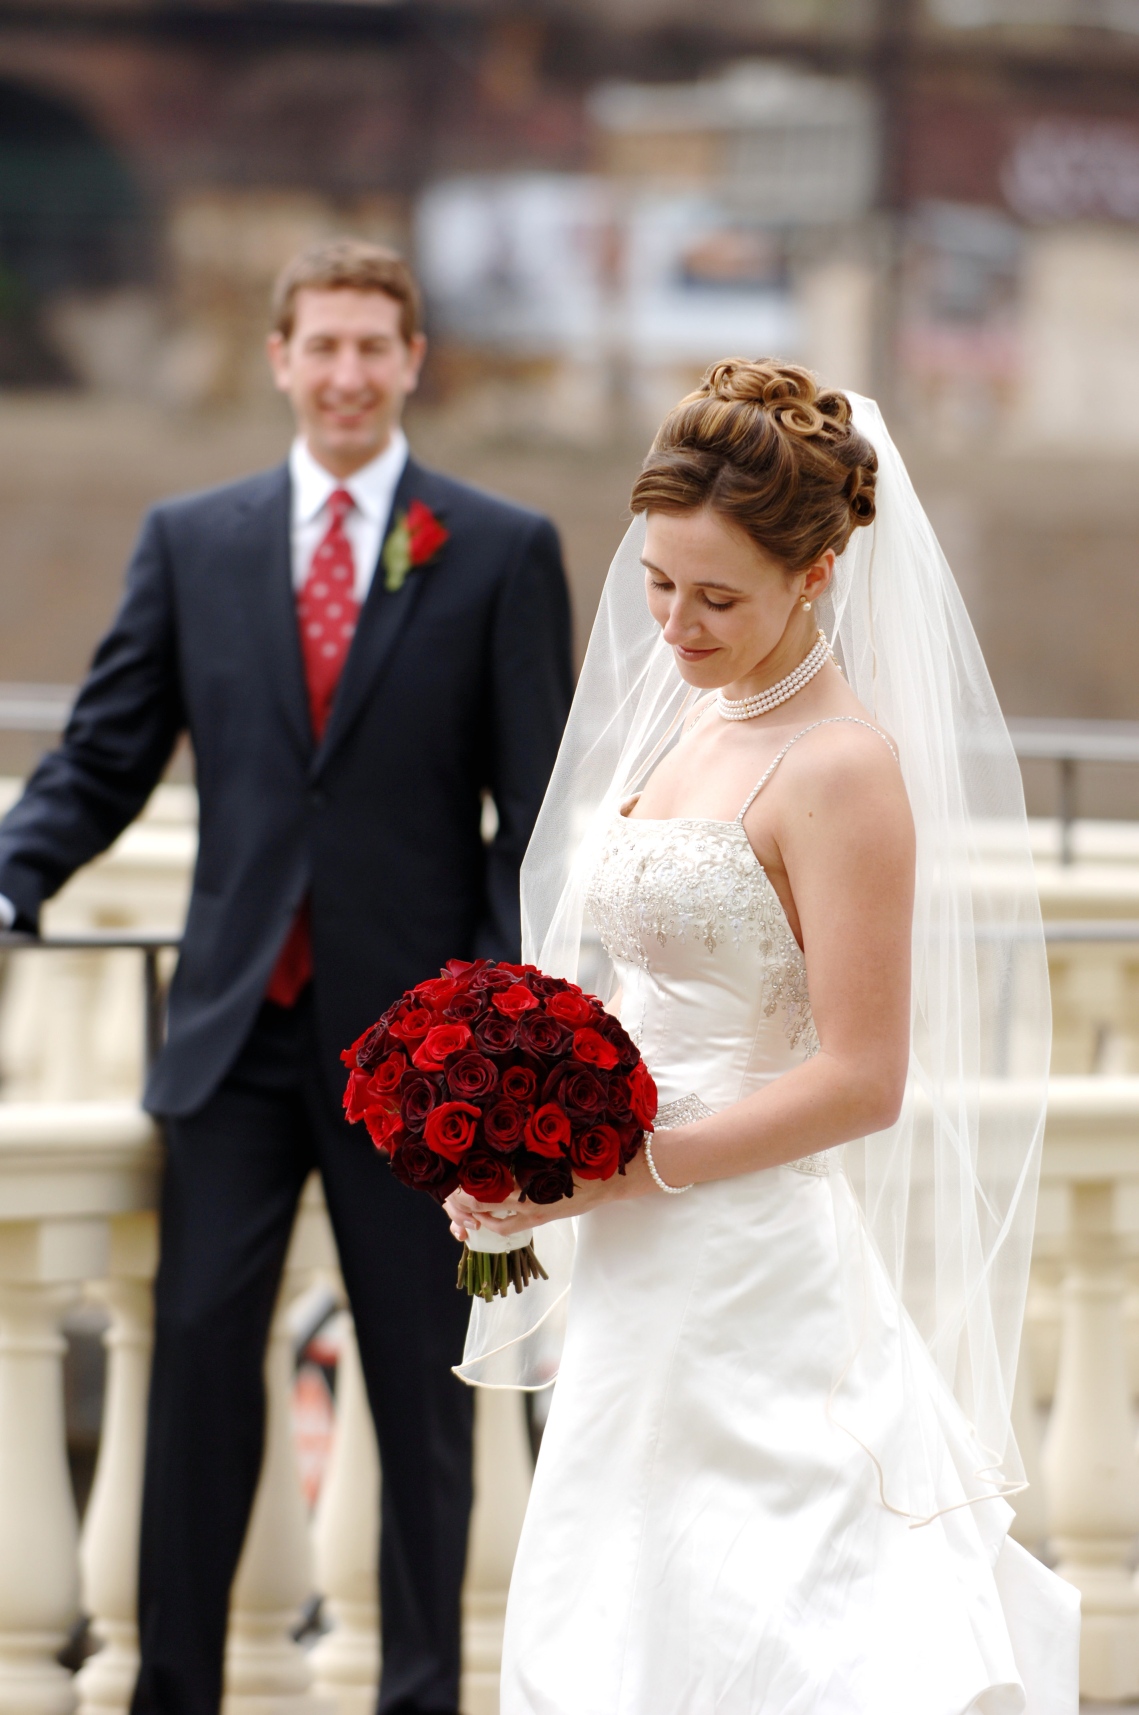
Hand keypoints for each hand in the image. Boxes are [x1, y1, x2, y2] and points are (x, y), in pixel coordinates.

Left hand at [444, 1151, 657, 1241]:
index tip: (450, 1177)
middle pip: (487, 1205)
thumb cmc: (593, 1151)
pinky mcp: (546, 1216)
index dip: (466, 1185)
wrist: (623, 1174)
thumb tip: (507, 1128)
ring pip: (497, 1222)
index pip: (490, 1186)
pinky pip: (513, 1226)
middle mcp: (535, 1199)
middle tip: (447, 1195)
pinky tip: (485, 1216)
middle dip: (464, 1203)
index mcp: (535, 1178)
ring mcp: (539, 1211)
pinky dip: (496, 1223)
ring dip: (477, 1216)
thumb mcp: (561, 1142)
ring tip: (460, 1209)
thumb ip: (535, 1141)